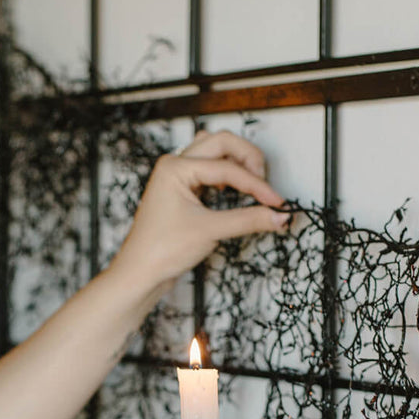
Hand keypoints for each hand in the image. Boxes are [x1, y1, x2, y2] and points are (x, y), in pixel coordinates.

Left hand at [108, 129, 288, 299]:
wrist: (139, 275)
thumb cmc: (160, 251)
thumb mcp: (210, 232)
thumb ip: (248, 220)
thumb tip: (279, 216)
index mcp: (175, 167)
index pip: (227, 168)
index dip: (256, 185)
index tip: (276, 203)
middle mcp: (174, 165)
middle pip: (222, 144)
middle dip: (248, 161)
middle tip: (265, 186)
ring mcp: (176, 177)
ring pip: (215, 153)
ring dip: (237, 163)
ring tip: (253, 185)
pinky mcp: (180, 191)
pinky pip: (208, 171)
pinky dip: (226, 176)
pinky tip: (236, 192)